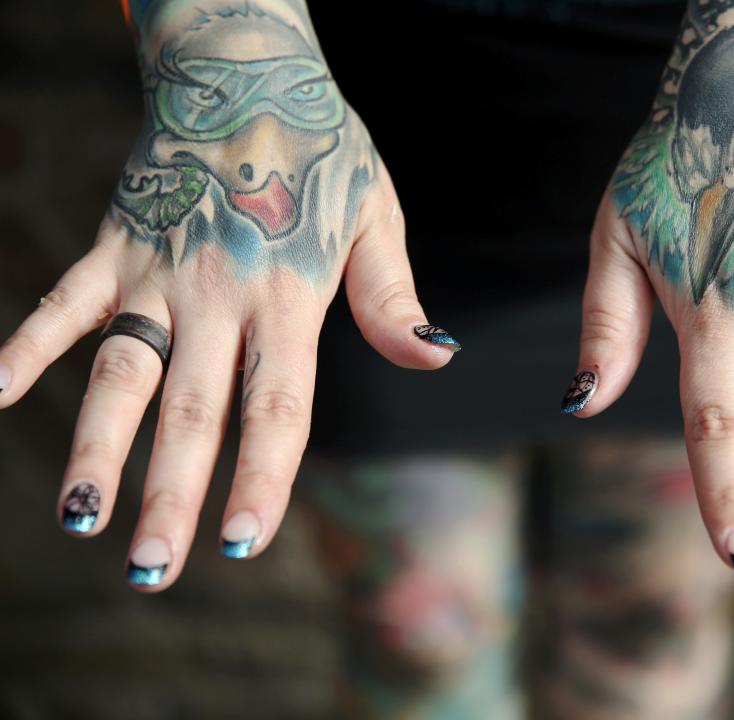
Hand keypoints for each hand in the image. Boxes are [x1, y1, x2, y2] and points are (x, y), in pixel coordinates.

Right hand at [0, 1, 458, 590]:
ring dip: (95, 445)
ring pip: (121, 369)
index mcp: (292, 295)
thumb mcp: (377, 218)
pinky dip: (24, 344)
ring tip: (76, 520)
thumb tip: (439, 358)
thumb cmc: (322, 154)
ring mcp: (158, 268)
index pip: (278, 404)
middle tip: (153, 572)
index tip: (243, 541)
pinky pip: (62, 300)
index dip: (263, 475)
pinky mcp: (112, 243)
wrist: (245, 70)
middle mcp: (220, 293)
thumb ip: (394, 298)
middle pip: (196, 409)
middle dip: (173, 494)